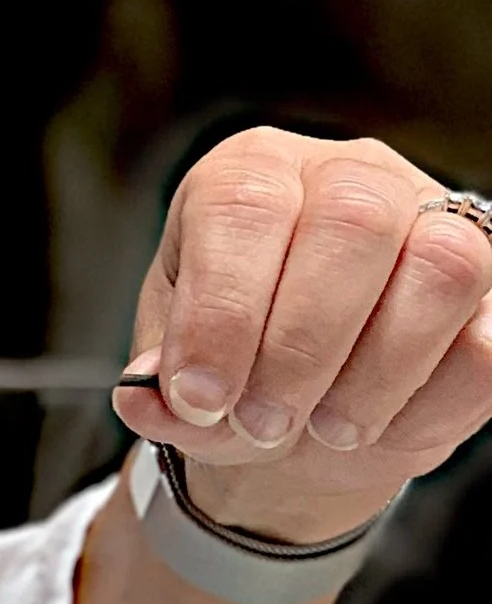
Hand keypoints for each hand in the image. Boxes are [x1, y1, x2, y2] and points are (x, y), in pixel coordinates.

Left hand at [111, 129, 491, 539]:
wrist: (300, 410)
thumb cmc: (235, 365)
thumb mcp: (178, 375)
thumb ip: (162, 388)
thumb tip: (147, 400)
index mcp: (252, 173)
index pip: (247, 207)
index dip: (222, 312)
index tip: (201, 399)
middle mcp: (351, 174)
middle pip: (354, 223)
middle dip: (301, 346)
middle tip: (265, 423)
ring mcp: (436, 223)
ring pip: (444, 266)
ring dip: (377, 372)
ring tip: (327, 430)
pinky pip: (489, 341)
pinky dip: (432, 404)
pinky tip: (381, 430)